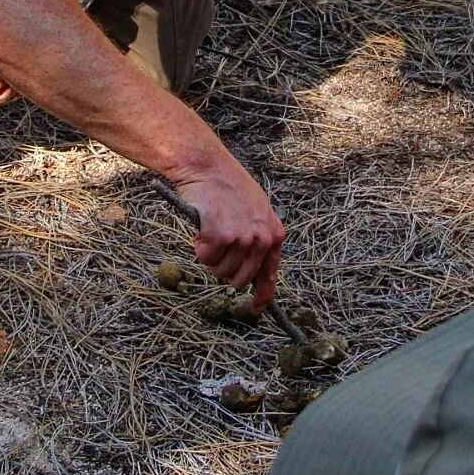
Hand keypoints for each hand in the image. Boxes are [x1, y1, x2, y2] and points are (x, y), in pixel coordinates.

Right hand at [173, 163, 285, 308]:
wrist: (208, 167)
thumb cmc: (227, 187)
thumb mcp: (255, 213)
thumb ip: (258, 240)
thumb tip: (253, 275)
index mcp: (274, 234)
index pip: (270, 274)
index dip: (263, 295)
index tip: (256, 307)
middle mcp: (262, 239)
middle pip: (240, 279)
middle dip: (224, 269)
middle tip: (216, 247)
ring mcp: (242, 239)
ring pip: (220, 271)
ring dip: (210, 256)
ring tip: (210, 230)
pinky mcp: (221, 237)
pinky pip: (205, 258)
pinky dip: (199, 246)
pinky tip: (203, 226)